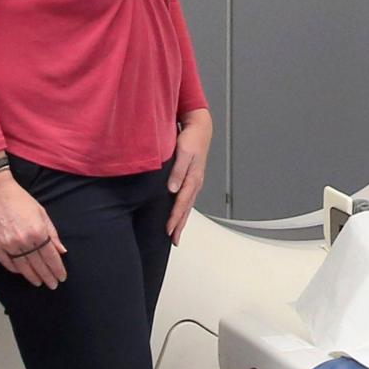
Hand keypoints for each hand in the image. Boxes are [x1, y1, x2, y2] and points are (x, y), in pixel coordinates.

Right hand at [0, 172, 65, 287]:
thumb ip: (52, 233)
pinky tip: (22, 273)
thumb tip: (61, 251)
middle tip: (53, 285)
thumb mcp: (41, 213)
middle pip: (38, 265)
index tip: (61, 277)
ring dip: (32, 276)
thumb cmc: (20, 200)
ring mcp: (8, 244)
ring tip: (39, 283)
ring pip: (23, 267)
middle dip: (47, 276)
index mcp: (38, 231)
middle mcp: (23, 240)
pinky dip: (15, 269)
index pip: (51, 257)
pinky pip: (7, 263)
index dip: (57, 269)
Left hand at [165, 111, 212, 241]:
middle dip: (179, 225)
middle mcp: (195, 182)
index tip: (168, 230)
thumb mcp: (184, 152)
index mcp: (193, 178)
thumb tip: (173, 189)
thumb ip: (178, 171)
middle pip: (186, 209)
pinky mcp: (192, 179)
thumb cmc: (191, 138)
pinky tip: (179, 214)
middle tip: (173, 240)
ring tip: (176, 233)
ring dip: (181, 220)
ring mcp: (195, 181)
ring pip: (187, 205)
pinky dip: (183, 209)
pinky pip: (187, 198)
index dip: (175, 218)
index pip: (182, 203)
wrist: (200, 127)